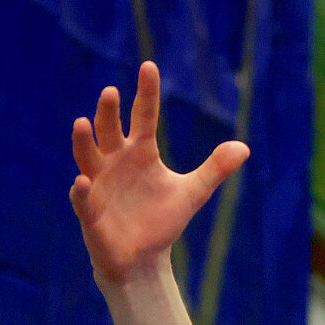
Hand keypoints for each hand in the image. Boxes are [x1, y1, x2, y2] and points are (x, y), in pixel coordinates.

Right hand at [70, 61, 249, 285]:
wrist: (143, 257)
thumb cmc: (162, 220)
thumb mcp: (192, 193)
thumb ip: (214, 169)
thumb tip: (244, 147)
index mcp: (140, 153)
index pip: (144, 116)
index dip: (147, 94)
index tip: (149, 67)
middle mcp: (115, 162)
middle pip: (110, 131)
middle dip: (109, 113)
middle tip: (112, 91)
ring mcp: (99, 184)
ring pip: (88, 158)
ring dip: (84, 142)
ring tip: (83, 122)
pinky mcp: (91, 212)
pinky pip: (82, 199)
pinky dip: (80, 190)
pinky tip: (82, 181)